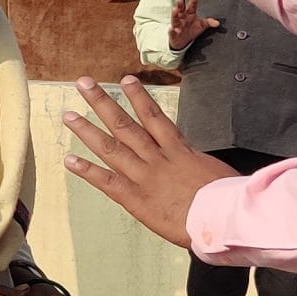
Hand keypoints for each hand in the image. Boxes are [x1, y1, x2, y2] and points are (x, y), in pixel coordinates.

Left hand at [61, 75, 237, 245]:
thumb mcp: (216, 170)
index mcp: (179, 149)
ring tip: (69, 115)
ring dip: (87, 131)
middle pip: (125, 124)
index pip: (155, 117)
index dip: (138, 97)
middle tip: (84, 83)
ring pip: (111, 147)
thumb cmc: (227, 197)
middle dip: (102, 102)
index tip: (126, 80)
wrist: (223, 215)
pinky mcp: (136, 198)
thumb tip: (197, 163)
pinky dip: (88, 171)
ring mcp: (144, 176)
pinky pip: (107, 181)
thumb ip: (199, 163)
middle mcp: (157, 157)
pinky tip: (70, 160)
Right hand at [169, 0, 221, 50]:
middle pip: (181, 10)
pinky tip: (172, 29)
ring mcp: (177, 25)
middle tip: (180, 0)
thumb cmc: (192, 29)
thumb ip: (209, 22)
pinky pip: (172, 31)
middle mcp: (182, 18)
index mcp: (190, 14)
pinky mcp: (173, 33)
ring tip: (175, 10)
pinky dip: (171, 30)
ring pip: (175, 19)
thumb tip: (218, 23)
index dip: (194, 1)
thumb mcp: (201, 25)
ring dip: (174, 14)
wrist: (182, 40)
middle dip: (180, 5)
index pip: (192, 6)